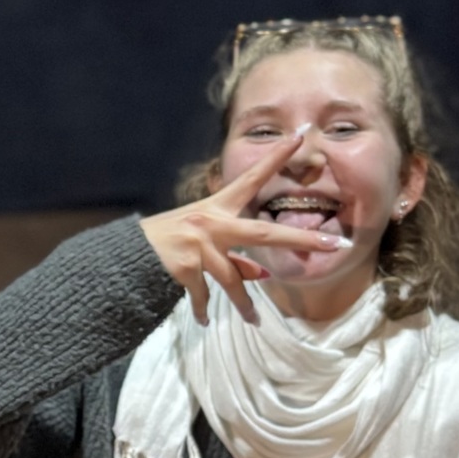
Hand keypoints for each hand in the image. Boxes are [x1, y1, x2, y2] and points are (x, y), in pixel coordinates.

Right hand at [139, 130, 340, 323]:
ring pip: (233, 280)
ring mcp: (199, 245)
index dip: (276, 157)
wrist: (126, 254)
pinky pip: (203, 294)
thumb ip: (232, 255)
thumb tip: (261, 276)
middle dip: (300, 241)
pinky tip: (204, 319)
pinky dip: (203, 309)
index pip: (252, 178)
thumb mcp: (200, 239)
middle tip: (333, 245)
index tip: (301, 136)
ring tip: (254, 321)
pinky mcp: (184, 267)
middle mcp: (211, 223)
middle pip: (264, 235)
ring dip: (244, 304)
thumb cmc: (167, 242)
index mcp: (216, 208)